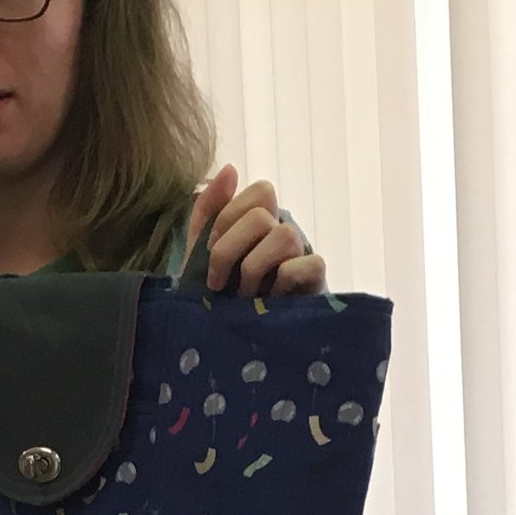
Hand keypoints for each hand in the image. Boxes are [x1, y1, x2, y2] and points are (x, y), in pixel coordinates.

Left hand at [188, 166, 326, 297]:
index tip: (209, 254)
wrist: (229, 346)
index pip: (261, 190)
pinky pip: (307, 264)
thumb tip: (230, 168)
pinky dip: (282, 281)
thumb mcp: (199, 255)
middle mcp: (284, 235)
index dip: (228, 218)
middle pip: (263, 214)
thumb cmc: (218, 300)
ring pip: (284, 235)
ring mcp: (302, 258)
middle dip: (230, 248)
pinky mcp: (315, 284)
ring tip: (246, 296)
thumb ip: (207, 211)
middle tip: (221, 282)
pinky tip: (270, 301)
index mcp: (261, 223)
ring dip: (254, 268)